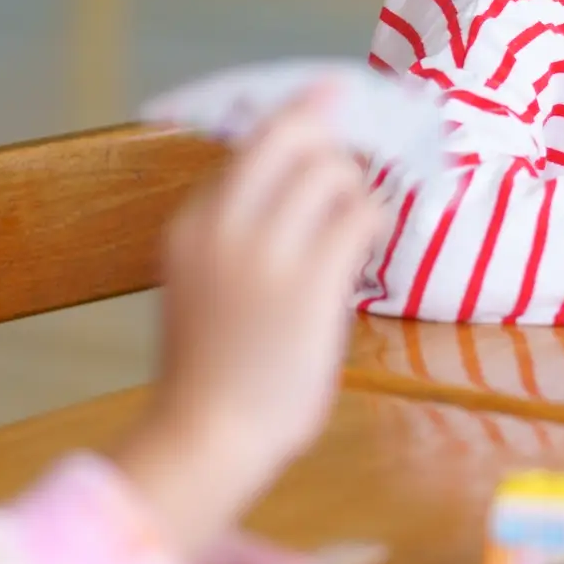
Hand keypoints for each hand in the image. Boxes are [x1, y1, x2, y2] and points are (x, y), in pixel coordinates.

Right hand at [109, 95, 383, 562]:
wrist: (207, 437)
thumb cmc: (214, 367)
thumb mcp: (205, 279)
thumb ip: (241, 227)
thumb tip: (306, 174)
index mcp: (191, 223)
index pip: (255, 138)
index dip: (303, 126)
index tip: (331, 126)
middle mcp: (223, 226)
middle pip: (294, 133)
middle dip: (335, 142)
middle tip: (354, 172)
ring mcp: (265, 252)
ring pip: (333, 170)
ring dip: (357, 188)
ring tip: (352, 226)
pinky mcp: (310, 283)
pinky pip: (360, 216)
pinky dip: (372, 221)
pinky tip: (363, 249)